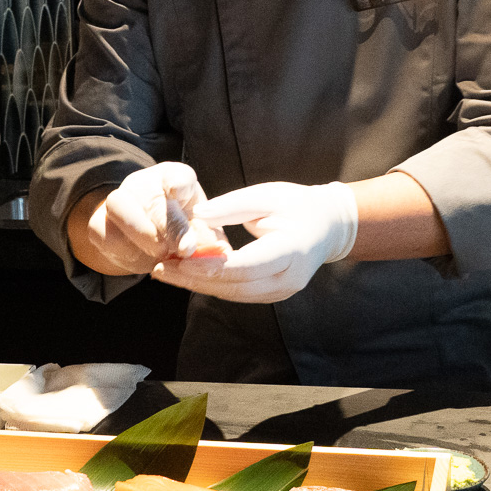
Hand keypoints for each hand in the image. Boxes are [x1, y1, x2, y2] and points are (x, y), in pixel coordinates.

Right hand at [81, 163, 222, 274]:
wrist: (149, 239)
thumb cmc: (183, 231)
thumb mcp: (202, 232)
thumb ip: (210, 240)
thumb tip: (219, 252)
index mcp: (175, 179)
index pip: (177, 174)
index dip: (177, 182)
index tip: (177, 191)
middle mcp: (144, 183)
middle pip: (149, 196)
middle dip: (169, 226)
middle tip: (185, 249)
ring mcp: (119, 199)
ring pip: (120, 208)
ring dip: (143, 237)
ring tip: (164, 256)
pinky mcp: (99, 222)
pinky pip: (106, 234)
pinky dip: (125, 252)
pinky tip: (144, 261)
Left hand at [152, 181, 357, 303]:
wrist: (329, 226)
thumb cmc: (298, 205)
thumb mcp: (266, 196)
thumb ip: (232, 206)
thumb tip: (197, 214)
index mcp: (291, 250)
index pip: (246, 265)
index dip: (210, 266)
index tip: (178, 259)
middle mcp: (288, 278)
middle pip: (235, 286)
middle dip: (195, 279)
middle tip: (160, 268)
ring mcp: (282, 291)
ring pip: (233, 295)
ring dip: (198, 286)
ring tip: (166, 272)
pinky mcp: (273, 295)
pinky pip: (238, 294)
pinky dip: (211, 286)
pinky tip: (187, 276)